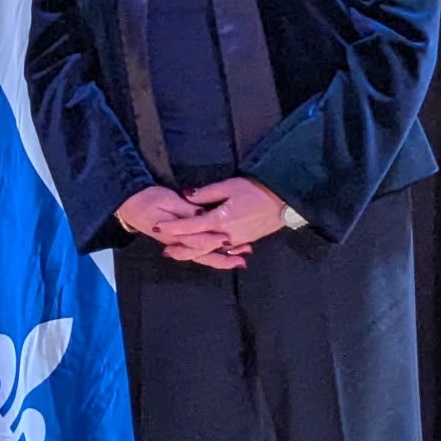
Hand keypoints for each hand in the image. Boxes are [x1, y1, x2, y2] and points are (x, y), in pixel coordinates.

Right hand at [116, 185, 248, 270]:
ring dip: (221, 260)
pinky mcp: (181, 241)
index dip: (212, 240)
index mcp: (173, 232)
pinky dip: (214, 255)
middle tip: (242, 259)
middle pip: (202, 254)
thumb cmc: (148, 199)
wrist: (131, 204)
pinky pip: (199, 252)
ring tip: (240, 261)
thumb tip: (203, 214)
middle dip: (223, 258)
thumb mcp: (167, 199)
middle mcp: (177, 242)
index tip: (228, 240)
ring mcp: (179, 243)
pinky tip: (228, 255)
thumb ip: (186, 209)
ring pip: (202, 257)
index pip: (196, 240)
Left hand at [157, 177, 287, 267]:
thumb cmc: (256, 191)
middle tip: (166, 250)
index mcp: (219, 220)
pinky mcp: (244, 241)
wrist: (282, 201)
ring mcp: (235, 241)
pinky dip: (210, 252)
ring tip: (180, 253)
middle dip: (181, 249)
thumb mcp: (229, 187)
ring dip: (194, 252)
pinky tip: (204, 250)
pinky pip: (222, 250)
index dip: (173, 227)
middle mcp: (225, 236)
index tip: (158, 227)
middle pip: (197, 247)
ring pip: (210, 251)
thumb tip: (186, 196)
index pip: (190, 226)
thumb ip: (206, 194)